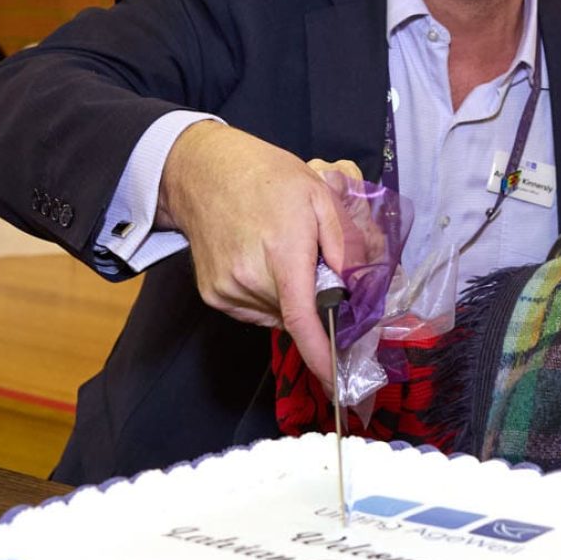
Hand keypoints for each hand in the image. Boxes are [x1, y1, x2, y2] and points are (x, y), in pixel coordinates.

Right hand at [158, 124, 352, 380]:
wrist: (204, 172)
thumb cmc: (268, 178)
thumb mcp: (319, 195)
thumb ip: (343, 242)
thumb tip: (356, 286)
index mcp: (281, 253)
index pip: (303, 320)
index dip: (322, 357)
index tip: (338, 387)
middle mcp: (249, 279)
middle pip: (296, 316)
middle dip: (314, 303)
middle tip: (314, 265)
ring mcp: (226, 290)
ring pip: (276, 316)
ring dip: (290, 299)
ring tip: (281, 254)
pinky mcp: (213, 295)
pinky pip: (254, 311)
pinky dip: (268, 298)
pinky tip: (262, 264)